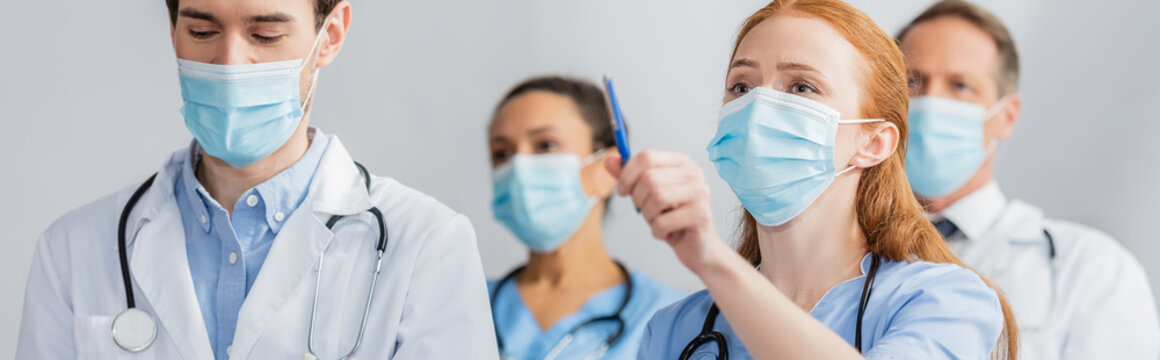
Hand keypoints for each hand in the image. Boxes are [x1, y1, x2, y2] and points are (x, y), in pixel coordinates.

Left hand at [605, 150, 726, 274]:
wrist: (697, 246)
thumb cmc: (671, 217)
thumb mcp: (646, 194)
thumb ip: (628, 176)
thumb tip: (609, 159)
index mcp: (681, 162)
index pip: (647, 157)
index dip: (627, 175)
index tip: (622, 191)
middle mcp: (694, 174)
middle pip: (649, 178)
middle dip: (638, 199)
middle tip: (645, 211)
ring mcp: (700, 193)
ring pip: (656, 198)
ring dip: (649, 216)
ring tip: (658, 221)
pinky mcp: (701, 215)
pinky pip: (663, 222)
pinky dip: (657, 232)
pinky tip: (667, 233)